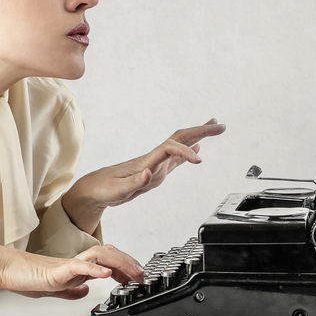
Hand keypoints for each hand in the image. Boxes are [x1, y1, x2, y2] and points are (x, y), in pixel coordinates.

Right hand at [0, 245, 130, 299]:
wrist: (4, 267)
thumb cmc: (25, 275)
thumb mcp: (54, 287)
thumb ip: (71, 288)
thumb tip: (86, 291)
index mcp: (76, 267)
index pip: (107, 260)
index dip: (125, 266)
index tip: (137, 276)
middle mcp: (75, 262)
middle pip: (108, 254)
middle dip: (129, 263)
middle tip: (143, 275)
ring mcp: (67, 264)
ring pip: (99, 255)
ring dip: (119, 263)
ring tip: (132, 274)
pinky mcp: (56, 270)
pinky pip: (78, 266)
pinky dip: (94, 268)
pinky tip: (106, 273)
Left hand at [63, 119, 225, 232]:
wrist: (94, 189)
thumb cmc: (104, 189)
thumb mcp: (117, 190)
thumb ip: (133, 182)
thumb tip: (149, 173)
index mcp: (147, 161)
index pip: (171, 149)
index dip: (185, 152)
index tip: (199, 159)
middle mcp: (154, 159)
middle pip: (180, 138)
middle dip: (201, 131)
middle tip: (220, 125)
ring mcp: (157, 163)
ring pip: (181, 144)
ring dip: (198, 135)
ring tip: (214, 126)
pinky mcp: (156, 169)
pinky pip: (177, 157)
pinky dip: (190, 151)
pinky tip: (197, 149)